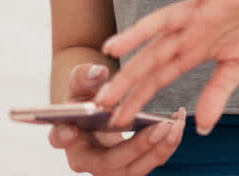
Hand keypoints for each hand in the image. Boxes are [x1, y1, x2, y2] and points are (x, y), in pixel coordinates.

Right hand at [48, 63, 185, 175]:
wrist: (100, 110)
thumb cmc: (88, 95)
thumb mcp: (84, 82)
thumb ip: (86, 76)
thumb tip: (96, 72)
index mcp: (67, 135)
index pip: (60, 138)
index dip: (63, 135)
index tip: (70, 130)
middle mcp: (87, 159)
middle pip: (108, 164)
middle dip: (136, 147)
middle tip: (160, 128)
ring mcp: (111, 168)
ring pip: (135, 170)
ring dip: (158, 149)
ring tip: (176, 126)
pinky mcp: (132, 166)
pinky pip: (152, 162)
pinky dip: (167, 145)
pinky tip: (178, 124)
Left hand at [95, 0, 238, 135]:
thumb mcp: (237, 66)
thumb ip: (218, 93)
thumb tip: (204, 128)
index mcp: (191, 50)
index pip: (157, 78)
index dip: (137, 98)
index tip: (116, 120)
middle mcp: (187, 31)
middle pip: (152, 56)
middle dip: (128, 78)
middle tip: (101, 100)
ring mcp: (197, 10)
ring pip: (160, 23)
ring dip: (137, 34)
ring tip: (111, 48)